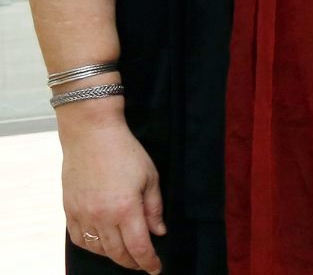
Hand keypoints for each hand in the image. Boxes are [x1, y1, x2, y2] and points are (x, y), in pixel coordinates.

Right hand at [60, 112, 164, 271]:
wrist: (91, 136)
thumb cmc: (126, 153)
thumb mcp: (150, 177)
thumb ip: (154, 208)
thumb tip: (158, 233)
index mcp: (125, 209)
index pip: (138, 247)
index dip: (148, 262)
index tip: (156, 269)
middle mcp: (102, 216)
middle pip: (118, 253)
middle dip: (133, 262)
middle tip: (144, 264)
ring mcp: (82, 215)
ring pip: (98, 249)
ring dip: (114, 256)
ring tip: (126, 254)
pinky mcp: (69, 210)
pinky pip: (80, 239)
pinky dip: (93, 246)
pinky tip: (103, 244)